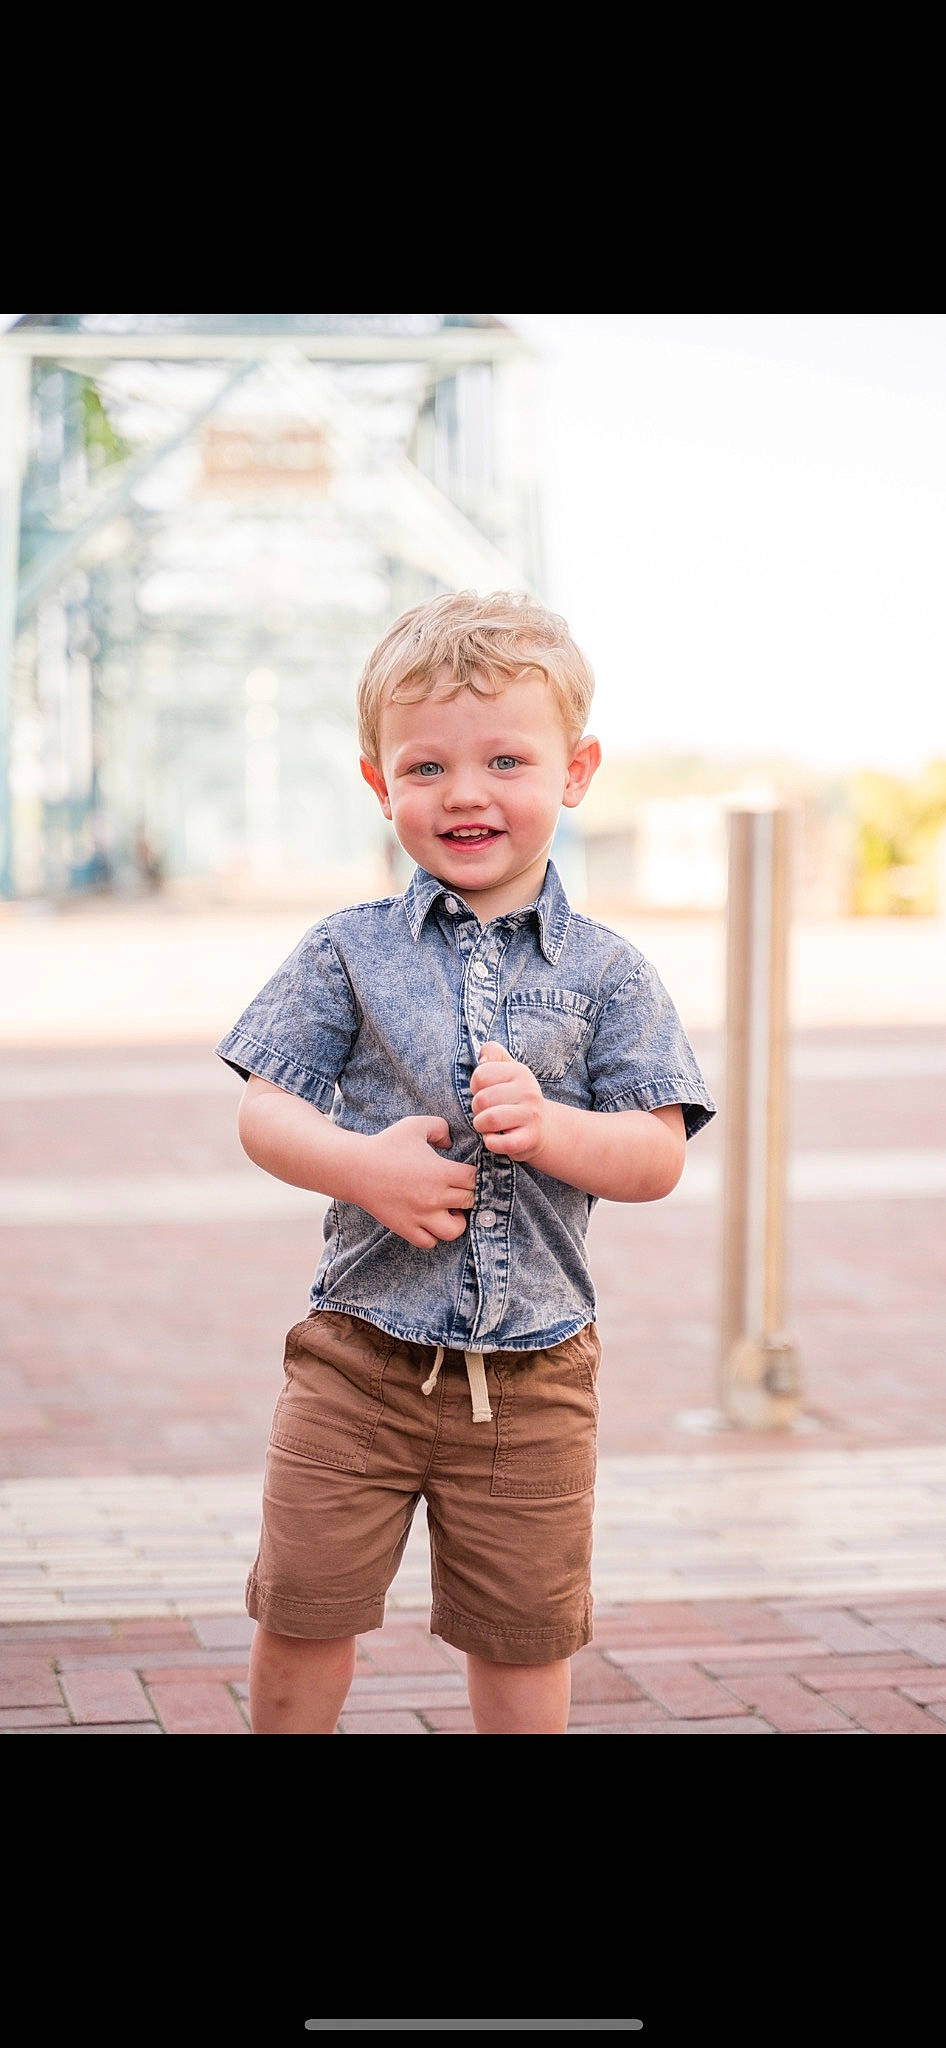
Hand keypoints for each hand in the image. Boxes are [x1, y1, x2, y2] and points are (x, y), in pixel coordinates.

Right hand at [365, 1117, 476, 1248]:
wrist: (355, 1167)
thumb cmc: (386, 1144)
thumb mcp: (416, 1125)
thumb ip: (441, 1128)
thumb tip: (452, 1142)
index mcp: (441, 1172)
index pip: (476, 1179)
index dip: (476, 1176)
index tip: (466, 1172)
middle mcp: (434, 1197)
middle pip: (470, 1203)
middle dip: (469, 1195)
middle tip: (459, 1189)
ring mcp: (420, 1216)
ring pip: (454, 1230)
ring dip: (456, 1221)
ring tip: (448, 1210)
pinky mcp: (406, 1228)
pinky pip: (430, 1242)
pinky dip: (433, 1235)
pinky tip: (428, 1220)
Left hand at [470, 1042, 548, 1161]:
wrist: (543, 1127)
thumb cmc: (515, 1097)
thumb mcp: (507, 1070)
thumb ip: (493, 1054)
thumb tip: (483, 1059)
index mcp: (520, 1071)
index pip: (480, 1075)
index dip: (475, 1087)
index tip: (486, 1092)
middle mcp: (528, 1091)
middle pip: (481, 1099)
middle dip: (476, 1109)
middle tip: (486, 1112)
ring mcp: (531, 1115)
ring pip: (489, 1119)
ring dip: (481, 1126)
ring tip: (488, 1126)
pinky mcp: (530, 1138)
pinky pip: (500, 1143)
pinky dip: (490, 1143)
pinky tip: (494, 1139)